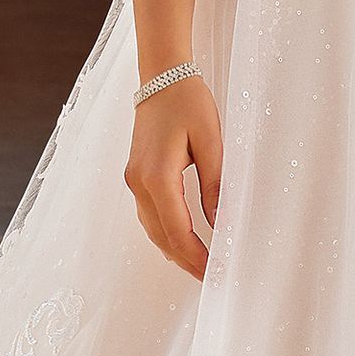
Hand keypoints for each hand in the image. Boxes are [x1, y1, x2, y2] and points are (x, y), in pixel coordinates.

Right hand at [125, 74, 221, 278]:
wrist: (162, 77)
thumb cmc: (188, 103)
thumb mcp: (211, 142)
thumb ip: (214, 185)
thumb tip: (220, 222)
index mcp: (158, 175)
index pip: (177, 229)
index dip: (196, 256)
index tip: (215, 272)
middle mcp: (139, 182)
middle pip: (161, 236)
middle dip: (185, 260)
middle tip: (211, 278)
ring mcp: (133, 180)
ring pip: (152, 228)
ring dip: (174, 250)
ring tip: (200, 266)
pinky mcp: (136, 176)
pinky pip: (149, 215)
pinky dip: (165, 233)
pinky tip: (182, 241)